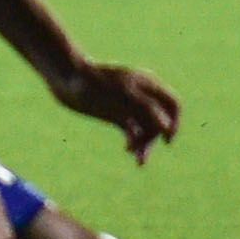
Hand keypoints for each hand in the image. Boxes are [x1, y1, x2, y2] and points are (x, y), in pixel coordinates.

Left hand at [51, 58, 181, 160]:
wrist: (65, 77)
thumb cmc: (94, 82)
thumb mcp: (122, 95)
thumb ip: (147, 109)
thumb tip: (167, 127)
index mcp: (147, 84)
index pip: (173, 104)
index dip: (174, 122)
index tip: (166, 139)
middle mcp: (141, 94)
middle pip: (160, 119)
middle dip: (155, 137)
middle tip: (141, 153)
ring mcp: (128, 104)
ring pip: (145, 128)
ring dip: (144, 144)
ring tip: (139, 161)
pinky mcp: (115, 114)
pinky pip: (132, 130)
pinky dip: (133, 141)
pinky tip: (128, 150)